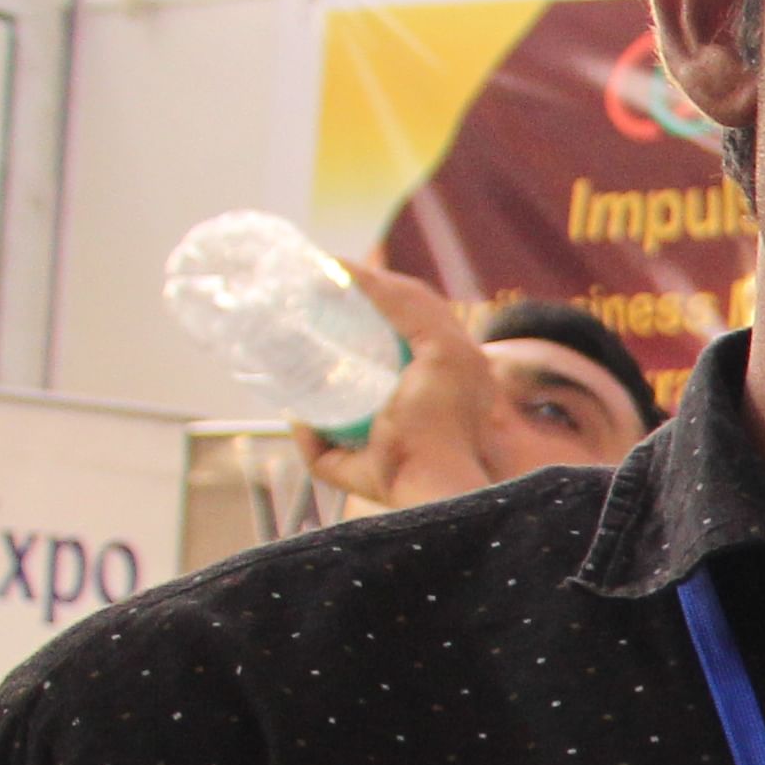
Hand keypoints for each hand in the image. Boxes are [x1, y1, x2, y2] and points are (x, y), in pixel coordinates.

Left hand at [302, 255, 522, 507]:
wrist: (429, 493)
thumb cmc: (404, 486)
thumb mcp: (353, 464)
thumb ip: (323, 448)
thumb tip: (296, 417)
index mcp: (459, 386)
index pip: (424, 333)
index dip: (386, 312)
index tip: (344, 302)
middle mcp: (468, 365)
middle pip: (416, 310)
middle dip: (373, 291)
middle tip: (326, 282)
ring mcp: (462, 356)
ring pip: (411, 300)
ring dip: (368, 279)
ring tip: (326, 270)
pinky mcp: (447, 353)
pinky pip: (405, 306)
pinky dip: (372, 285)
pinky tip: (339, 271)